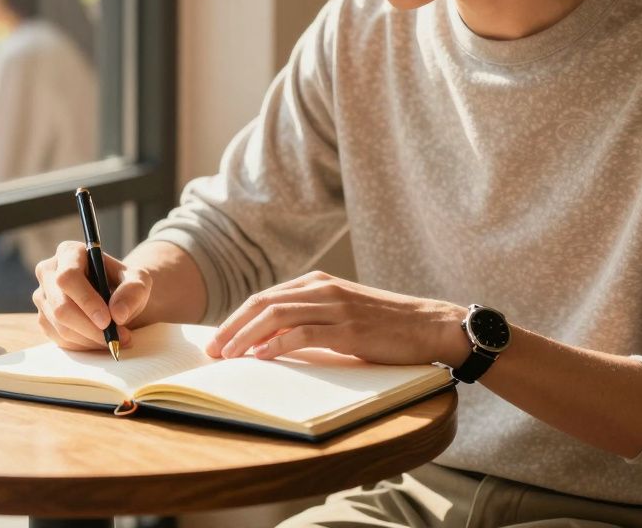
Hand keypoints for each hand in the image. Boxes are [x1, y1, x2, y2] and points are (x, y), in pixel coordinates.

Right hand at [33, 241, 152, 350]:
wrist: (116, 300)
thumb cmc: (124, 285)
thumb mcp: (138, 281)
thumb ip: (133, 292)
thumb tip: (118, 314)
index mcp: (69, 252)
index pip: (69, 277)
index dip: (86, 300)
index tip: (108, 320)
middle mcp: (49, 272)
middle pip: (60, 305)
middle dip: (90, 327)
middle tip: (116, 337)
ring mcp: (42, 297)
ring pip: (60, 326)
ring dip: (91, 339)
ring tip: (116, 339)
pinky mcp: (43, 319)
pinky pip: (60, 339)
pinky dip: (84, 345)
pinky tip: (100, 340)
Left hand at [205, 271, 469, 364]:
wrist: (429, 324)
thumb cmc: (385, 325)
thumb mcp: (342, 314)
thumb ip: (309, 320)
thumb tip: (270, 343)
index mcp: (317, 283)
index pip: (265, 298)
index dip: (236, 318)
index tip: (218, 340)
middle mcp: (322, 289)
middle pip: (263, 303)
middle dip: (232, 327)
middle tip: (212, 350)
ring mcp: (335, 307)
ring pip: (276, 316)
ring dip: (246, 337)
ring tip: (229, 356)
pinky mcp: (348, 329)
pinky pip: (303, 334)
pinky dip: (277, 345)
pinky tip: (261, 358)